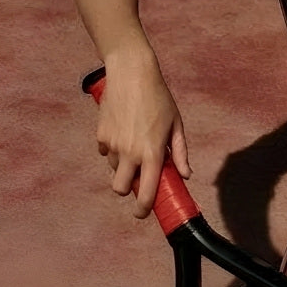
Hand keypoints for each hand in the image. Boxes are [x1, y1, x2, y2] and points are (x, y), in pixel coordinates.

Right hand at [96, 58, 190, 217]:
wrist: (132, 73)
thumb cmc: (159, 98)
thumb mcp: (175, 123)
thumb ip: (179, 152)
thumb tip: (185, 175)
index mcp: (152, 153)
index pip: (146, 192)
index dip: (143, 209)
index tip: (143, 213)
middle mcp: (130, 153)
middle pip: (120, 189)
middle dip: (127, 189)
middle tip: (137, 178)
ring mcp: (113, 144)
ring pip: (113, 169)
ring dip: (122, 165)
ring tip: (133, 144)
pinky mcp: (100, 135)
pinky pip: (104, 151)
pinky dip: (112, 148)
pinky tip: (122, 131)